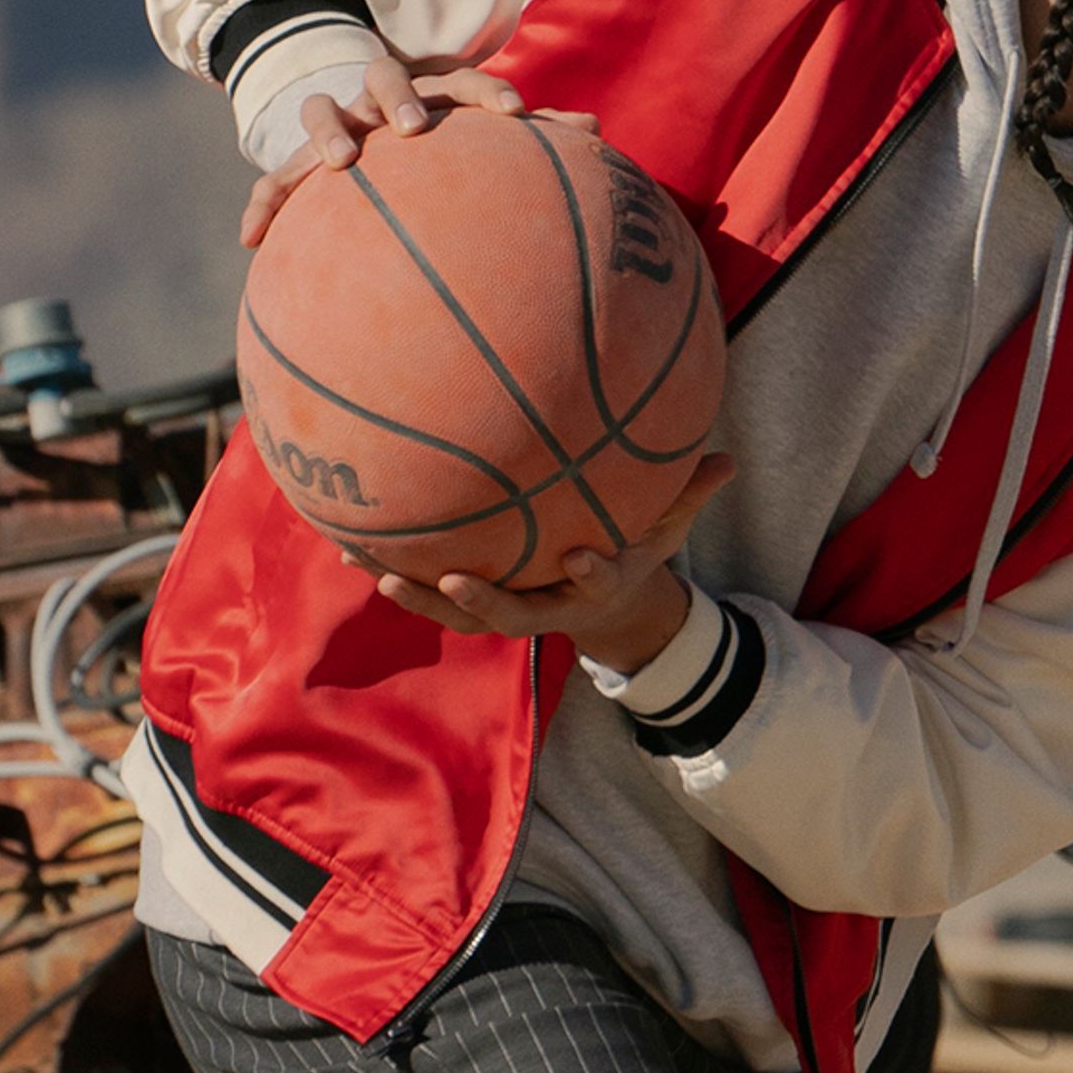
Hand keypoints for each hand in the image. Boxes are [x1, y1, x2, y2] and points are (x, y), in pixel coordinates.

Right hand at [239, 53, 524, 252]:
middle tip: (415, 126)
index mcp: (434, 92)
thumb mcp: (481, 140)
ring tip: (340, 162)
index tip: (515, 114)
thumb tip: (598, 130)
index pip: (465, 81)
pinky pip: (273, 180)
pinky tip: (251, 240)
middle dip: (400, 97)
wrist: (363, 130)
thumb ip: (537, 138)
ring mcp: (337, 123)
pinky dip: (261, 203)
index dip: (489, 92)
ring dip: (329, 129)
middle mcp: (381, 100)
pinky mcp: (297, 160)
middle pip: (385, 77)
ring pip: (322, 110)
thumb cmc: (441, 146)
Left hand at [364, 445, 735, 667]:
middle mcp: (541, 603)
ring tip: (369, 564)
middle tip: (448, 581)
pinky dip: (387, 565)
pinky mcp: (468, 596)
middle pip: (506, 614)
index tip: (578, 555)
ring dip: (410, 592)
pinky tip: (342, 536)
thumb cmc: (631, 549)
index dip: (586, 572)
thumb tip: (730, 458)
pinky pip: (423, 585)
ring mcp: (500, 605)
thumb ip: (689, 494)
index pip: (591, 583)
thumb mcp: (666, 527)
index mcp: (590, 584)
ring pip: (452, 609)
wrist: (599, 603)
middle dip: (478, 601)